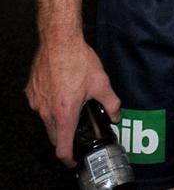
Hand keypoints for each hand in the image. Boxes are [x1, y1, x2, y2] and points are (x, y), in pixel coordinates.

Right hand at [26, 35, 120, 165]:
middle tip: (79, 127)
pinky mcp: (31, 91)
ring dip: (57, 118)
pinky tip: (61, 90)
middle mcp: (47, 111)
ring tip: (72, 103)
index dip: (69, 158)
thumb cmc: (78, 59)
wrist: (59, 40)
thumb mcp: (101, 82)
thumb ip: (111, 103)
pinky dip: (50, 103)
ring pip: (46, 120)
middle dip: (66, 136)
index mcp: (64, 114)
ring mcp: (37, 101)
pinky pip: (40, 104)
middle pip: (54, 136)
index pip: (62, 148)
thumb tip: (116, 115)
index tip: (74, 159)